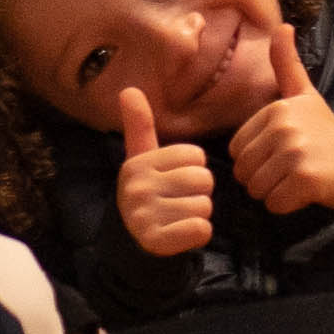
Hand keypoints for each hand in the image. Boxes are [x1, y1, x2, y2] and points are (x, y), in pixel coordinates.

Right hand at [115, 86, 215, 257]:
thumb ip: (140, 126)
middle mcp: (137, 187)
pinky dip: (198, 234)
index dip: (193, 169)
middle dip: (200, 193)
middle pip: (203, 180)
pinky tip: (179, 235)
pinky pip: (201, 230)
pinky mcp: (155, 241)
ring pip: (205, 206)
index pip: (196, 156)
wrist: (132, 244)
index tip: (173, 180)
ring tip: (176, 217)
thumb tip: (128, 89)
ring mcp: (144, 216)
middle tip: (178, 201)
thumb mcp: (142, 160)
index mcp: (137, 164)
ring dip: (199, 214)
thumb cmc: (148, 195)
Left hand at [227, 25, 333, 255]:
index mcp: (278, 108)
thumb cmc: (332, 139)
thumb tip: (283, 25)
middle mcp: (285, 126)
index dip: (259, 160)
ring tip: (303, 180)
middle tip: (296, 170)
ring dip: (276, 193)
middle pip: (243, 171)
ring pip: (256, 189)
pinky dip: (289, 206)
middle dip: (265, 179)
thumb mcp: (308, 97)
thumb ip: (288, 65)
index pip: (237, 149)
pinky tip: (311, 192)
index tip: (289, 153)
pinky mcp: (305, 178)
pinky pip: (273, 204)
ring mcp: (296, 151)